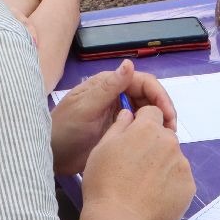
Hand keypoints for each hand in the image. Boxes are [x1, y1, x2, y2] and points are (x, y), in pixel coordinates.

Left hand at [51, 59, 178, 174]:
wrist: (49, 156)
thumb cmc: (64, 129)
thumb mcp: (86, 108)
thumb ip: (108, 87)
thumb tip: (129, 63)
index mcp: (109, 84)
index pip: (143, 82)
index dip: (159, 96)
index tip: (168, 115)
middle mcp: (115, 95)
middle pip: (149, 96)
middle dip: (162, 110)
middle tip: (171, 131)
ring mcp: (117, 113)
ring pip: (146, 112)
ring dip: (158, 122)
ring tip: (165, 139)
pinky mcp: (117, 131)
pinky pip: (139, 127)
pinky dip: (149, 133)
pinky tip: (154, 144)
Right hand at [81, 103, 194, 219]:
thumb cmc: (104, 183)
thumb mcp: (102, 148)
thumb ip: (119, 126)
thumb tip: (129, 114)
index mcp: (148, 129)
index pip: (153, 112)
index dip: (143, 122)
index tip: (134, 137)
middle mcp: (170, 142)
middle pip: (165, 136)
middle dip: (153, 145)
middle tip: (135, 166)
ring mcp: (182, 165)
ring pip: (173, 158)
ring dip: (163, 165)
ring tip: (144, 186)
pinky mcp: (189, 187)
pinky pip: (180, 179)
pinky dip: (170, 185)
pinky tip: (154, 198)